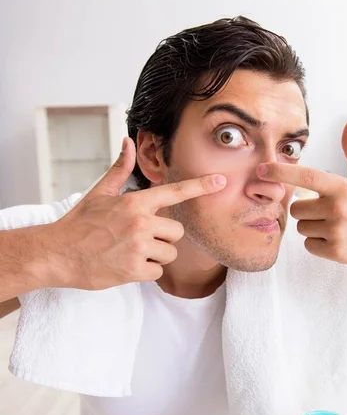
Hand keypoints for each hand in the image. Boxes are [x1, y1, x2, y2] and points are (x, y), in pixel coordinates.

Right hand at [44, 138, 226, 289]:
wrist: (57, 253)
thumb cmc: (79, 223)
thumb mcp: (99, 192)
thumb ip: (120, 169)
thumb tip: (128, 142)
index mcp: (134, 202)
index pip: (174, 192)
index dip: (200, 186)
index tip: (221, 181)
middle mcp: (140, 223)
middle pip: (177, 232)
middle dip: (164, 238)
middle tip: (140, 239)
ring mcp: (138, 247)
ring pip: (169, 254)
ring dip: (155, 257)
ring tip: (131, 252)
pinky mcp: (134, 270)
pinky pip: (157, 272)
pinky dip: (145, 272)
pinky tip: (126, 266)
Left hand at [257, 120, 346, 266]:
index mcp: (341, 187)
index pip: (305, 176)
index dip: (281, 172)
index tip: (261, 170)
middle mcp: (337, 209)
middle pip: (297, 209)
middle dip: (305, 210)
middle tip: (325, 211)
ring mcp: (336, 231)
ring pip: (302, 228)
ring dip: (312, 227)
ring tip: (334, 225)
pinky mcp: (336, 251)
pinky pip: (309, 245)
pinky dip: (318, 243)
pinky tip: (336, 238)